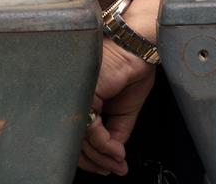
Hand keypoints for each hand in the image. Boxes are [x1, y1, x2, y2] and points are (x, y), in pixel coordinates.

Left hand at [79, 39, 155, 175]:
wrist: (140, 47)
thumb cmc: (133, 67)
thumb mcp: (126, 110)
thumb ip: (116, 132)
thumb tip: (114, 156)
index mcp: (83, 98)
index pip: (79, 133)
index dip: (92, 155)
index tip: (109, 166)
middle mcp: (75, 96)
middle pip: (76, 139)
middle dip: (96, 161)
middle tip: (112, 169)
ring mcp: (77, 94)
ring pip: (82, 138)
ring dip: (103, 156)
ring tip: (117, 162)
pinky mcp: (83, 93)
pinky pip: (91, 129)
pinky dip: (105, 145)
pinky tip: (117, 151)